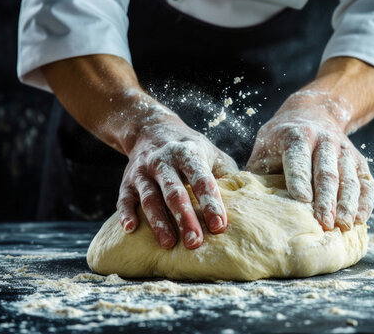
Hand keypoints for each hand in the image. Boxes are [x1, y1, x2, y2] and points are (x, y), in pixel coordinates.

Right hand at [117, 115, 237, 248]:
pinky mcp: (127, 181)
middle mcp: (164, 161)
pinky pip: (124, 198)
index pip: (201, 179)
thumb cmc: (189, 149)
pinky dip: (126, 213)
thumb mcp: (210, 153)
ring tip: (169, 244)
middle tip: (195, 243)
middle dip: (185, 218)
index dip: (210, 202)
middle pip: (175, 192)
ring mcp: (143, 171)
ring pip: (150, 198)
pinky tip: (130, 229)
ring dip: (159, 222)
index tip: (219, 225)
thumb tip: (248, 198)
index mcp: (188, 153)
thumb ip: (225, 174)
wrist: (151, 128)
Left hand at [246, 96, 373, 230]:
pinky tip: (360, 220)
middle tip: (324, 223)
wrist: (314, 112)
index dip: (299, 179)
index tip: (301, 200)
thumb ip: (257, 173)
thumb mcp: (264, 147)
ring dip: (347, 204)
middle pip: (326, 172)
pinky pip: (365, 182)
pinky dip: (365, 202)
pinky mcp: (358, 161)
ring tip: (343, 226)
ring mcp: (344, 151)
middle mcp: (324, 141)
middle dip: (326, 199)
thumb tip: (244, 204)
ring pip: (348, 179)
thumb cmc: (280, 139)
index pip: (298, 158)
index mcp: (296, 136)